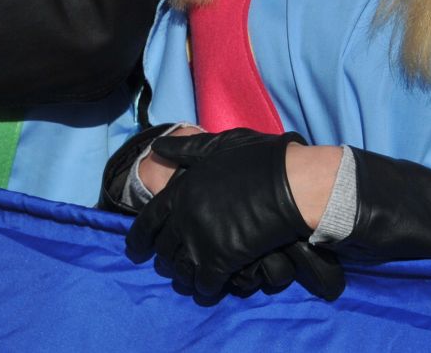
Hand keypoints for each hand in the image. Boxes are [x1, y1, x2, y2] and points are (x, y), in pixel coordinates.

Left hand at [127, 129, 342, 300]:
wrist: (292, 182)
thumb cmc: (261, 159)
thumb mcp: (221, 144)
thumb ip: (187, 148)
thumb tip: (158, 148)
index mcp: (181, 192)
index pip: (147, 222)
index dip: (139, 239)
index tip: (137, 250)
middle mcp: (184, 219)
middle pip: (164, 249)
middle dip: (166, 256)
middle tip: (173, 260)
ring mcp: (201, 241)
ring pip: (181, 270)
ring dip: (184, 274)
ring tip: (192, 275)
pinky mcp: (221, 260)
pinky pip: (204, 283)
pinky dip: (206, 287)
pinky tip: (212, 285)